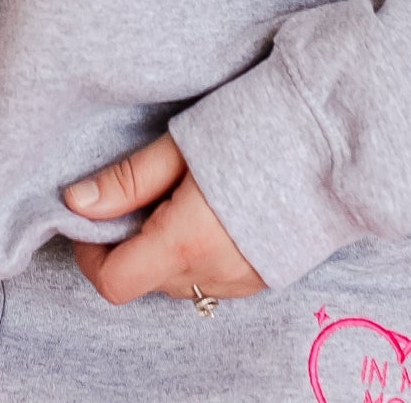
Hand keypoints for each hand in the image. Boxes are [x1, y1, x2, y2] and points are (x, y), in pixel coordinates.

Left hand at [63, 133, 265, 306]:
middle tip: (138, 191)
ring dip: (164, 249)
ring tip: (181, 194)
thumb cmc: (256, 128)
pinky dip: (199, 252)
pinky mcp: (266, 276)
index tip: (89, 218)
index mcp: (185, 242)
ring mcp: (243, 282)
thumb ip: (127, 180)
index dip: (91, 253)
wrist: (335, 138)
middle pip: (145, 279)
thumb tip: (75, 203)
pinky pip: (214, 277)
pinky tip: (214, 209)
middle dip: (128, 243)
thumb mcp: (180, 144)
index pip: (114, 282)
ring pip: (179, 280)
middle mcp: (214, 274)